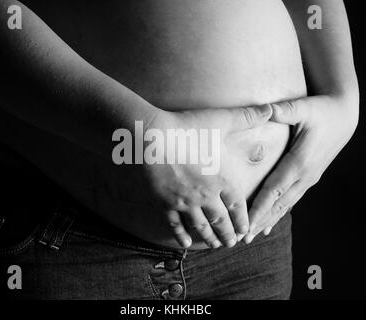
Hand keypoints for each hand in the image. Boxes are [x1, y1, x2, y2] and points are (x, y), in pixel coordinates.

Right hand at [140, 104, 272, 247]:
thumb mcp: (220, 121)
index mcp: (220, 180)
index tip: (246, 230)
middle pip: (220, 221)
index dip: (243, 220)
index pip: (236, 206)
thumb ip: (247, 117)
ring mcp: (183, 202)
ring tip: (214, 246)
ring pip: (199, 226)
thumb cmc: (186, 128)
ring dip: (209, 238)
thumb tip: (271, 109)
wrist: (151, 138)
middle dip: (228, 234)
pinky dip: (181, 235)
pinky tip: (185, 244)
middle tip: (232, 244)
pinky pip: (174, 224)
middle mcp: (204, 196)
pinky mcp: (163, 203)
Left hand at [245, 94, 358, 242]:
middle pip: (278, 204)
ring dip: (268, 221)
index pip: (275, 190)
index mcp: (300, 162)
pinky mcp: (309, 178)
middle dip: (260, 221)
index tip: (247, 222)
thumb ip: (285, 111)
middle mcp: (305, 176)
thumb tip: (267, 110)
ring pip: (285, 205)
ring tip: (252, 236)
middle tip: (242, 238)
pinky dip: (279, 213)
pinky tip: (268, 225)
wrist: (344, 117)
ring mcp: (308, 179)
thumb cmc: (322, 110)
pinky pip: (291, 200)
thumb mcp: (304, 108)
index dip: (260, 207)